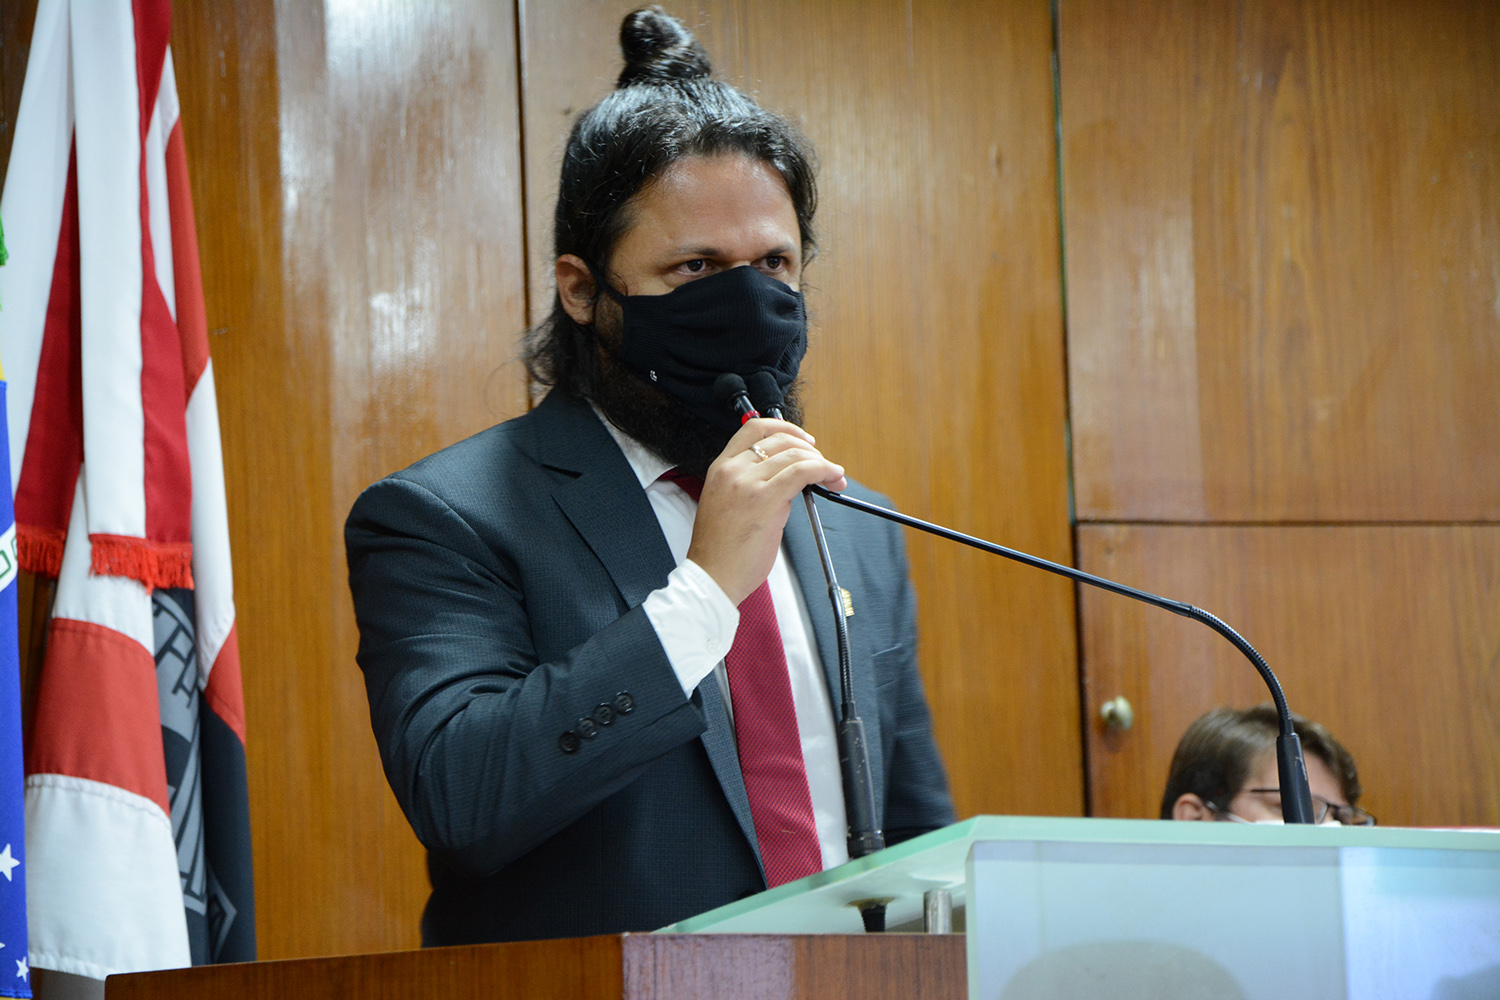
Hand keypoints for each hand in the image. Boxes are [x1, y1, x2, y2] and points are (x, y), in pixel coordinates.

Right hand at [687, 418, 846, 605]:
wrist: (712, 576)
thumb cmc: (720, 551)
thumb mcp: (727, 504)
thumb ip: (750, 485)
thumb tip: (787, 478)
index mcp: (720, 468)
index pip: (753, 428)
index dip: (785, 428)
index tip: (803, 440)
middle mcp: (732, 470)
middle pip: (780, 439)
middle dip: (809, 448)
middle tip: (822, 464)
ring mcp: (748, 482)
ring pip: (795, 454)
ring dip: (821, 462)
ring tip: (833, 477)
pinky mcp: (766, 499)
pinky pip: (803, 471)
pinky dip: (824, 470)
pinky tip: (833, 478)